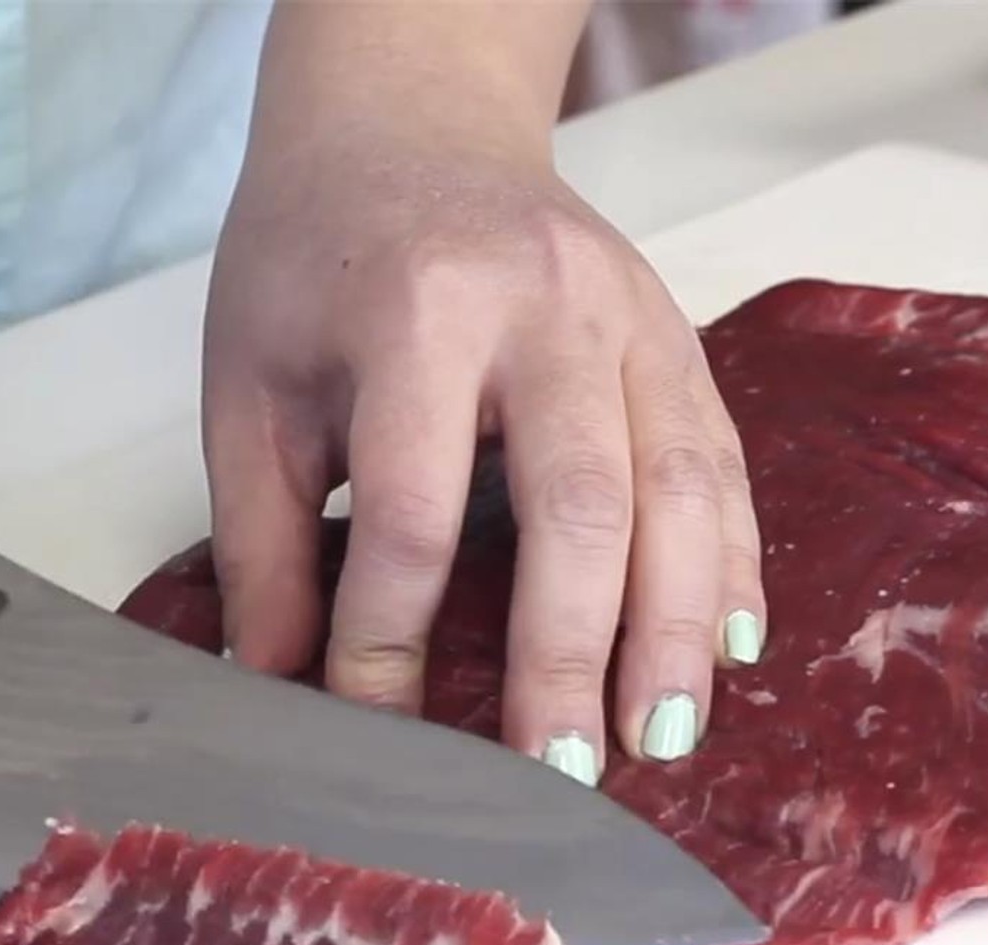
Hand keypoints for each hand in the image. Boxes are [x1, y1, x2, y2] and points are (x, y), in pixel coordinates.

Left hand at [200, 2, 765, 784]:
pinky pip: (725, 461)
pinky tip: (732, 647)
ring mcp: (635, 319)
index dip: (390, 639)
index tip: (378, 728)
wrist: (412, 124)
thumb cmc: (318, 256)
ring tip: (664, 737)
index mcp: (420, 313)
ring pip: (683, 490)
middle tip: (568, 777)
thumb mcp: (252, 384)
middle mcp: (549, 310)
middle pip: (581, 507)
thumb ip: (266, 538)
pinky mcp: (680, 338)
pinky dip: (735, 562)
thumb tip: (283, 687)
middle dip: (575, 655)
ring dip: (681, 627)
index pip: (414, 512)